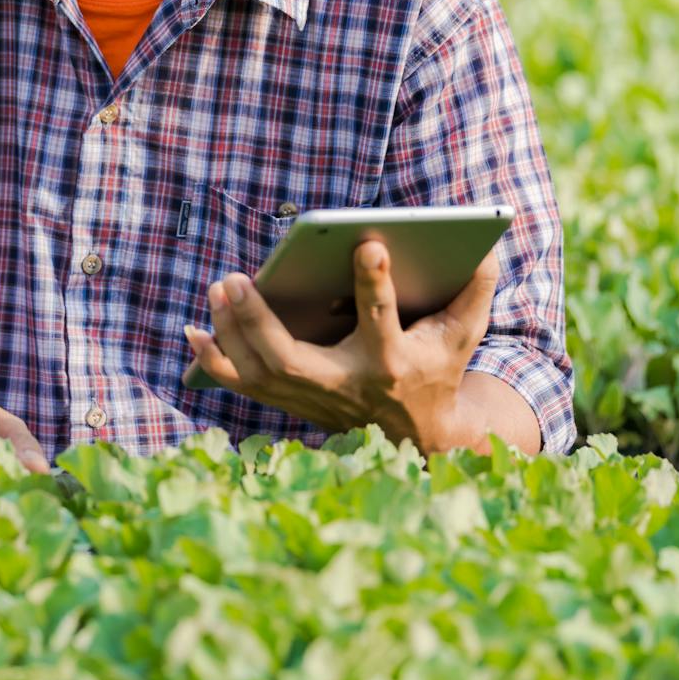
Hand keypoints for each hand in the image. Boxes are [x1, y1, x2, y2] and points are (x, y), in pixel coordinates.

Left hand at [182, 239, 499, 451]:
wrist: (418, 436)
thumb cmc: (438, 368)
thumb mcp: (463, 332)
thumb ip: (475, 288)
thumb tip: (485, 244)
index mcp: (393, 361)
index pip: (380, 320)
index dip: (373, 283)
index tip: (368, 243)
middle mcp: (346, 385)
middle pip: (292, 359)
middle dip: (259, 321)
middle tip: (237, 277)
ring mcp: (312, 399)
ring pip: (259, 372)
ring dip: (231, 332)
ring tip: (219, 287)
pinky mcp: (290, 403)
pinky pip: (242, 385)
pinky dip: (214, 360)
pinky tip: (194, 330)